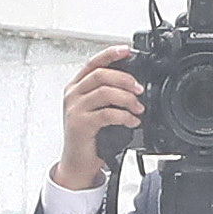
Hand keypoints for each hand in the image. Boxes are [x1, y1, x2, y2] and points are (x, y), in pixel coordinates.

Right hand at [52, 47, 141, 190]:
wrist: (77, 163)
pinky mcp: (80, 124)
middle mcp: (73, 95)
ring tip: (138, 108)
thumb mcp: (96, 110)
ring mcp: (75, 109)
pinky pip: (107, 114)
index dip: (111, 54)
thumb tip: (133, 86)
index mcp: (76, 87)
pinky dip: (124, 116)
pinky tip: (132, 121)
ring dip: (127, 98)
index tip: (127, 50)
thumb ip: (108, 95)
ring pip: (105, 92)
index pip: (93, 63)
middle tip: (139, 90)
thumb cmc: (89, 137)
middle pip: (101, 75)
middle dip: (125, 79)